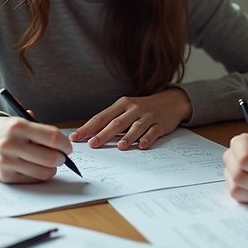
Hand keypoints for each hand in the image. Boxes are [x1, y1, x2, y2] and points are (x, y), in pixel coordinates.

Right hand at [0, 116, 72, 182]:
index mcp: (18, 126)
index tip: (67, 147)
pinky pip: (33, 180)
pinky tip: (36, 167)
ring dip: (52, 168)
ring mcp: (7, 162)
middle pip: (51, 158)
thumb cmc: (8, 131)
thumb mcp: (22, 121)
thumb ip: (43, 131)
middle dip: (62, 158)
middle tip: (61, 156)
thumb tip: (65, 145)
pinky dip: (40, 175)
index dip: (65, 144)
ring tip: (49, 162)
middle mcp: (11, 144)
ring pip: (44, 172)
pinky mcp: (5, 176)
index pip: (53, 138)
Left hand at [69, 87, 192, 149]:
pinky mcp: (160, 124)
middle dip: (103, 134)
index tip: (76, 137)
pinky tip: (142, 145)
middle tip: (92, 144)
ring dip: (127, 137)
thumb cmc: (143, 108)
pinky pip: (153, 132)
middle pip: (116, 123)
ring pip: (135, 127)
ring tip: (119, 147)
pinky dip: (148, 139)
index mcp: (122, 104)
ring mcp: (148, 116)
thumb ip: (112, 119)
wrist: (171, 101)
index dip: (88, 127)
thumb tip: (90, 134)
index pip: (101, 117)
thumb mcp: (127, 108)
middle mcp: (134, 109)